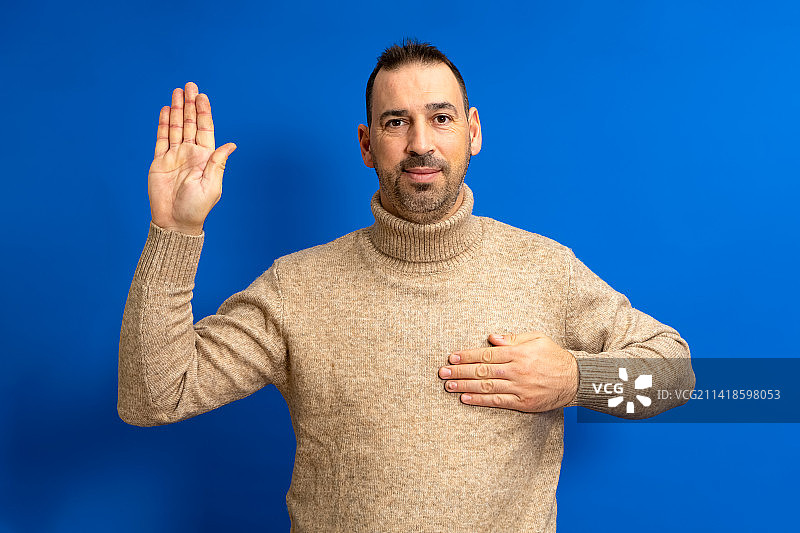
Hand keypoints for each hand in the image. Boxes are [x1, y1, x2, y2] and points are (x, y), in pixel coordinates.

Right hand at [148, 81, 236, 235]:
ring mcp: (175, 156)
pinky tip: (166, 110)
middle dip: (190, 104)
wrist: (174, 221)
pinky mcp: (160, 161)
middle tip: (190, 85)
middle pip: (190, 123)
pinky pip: (161, 138)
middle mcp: (191, 153)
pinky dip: (164, 124)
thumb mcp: (212, 185)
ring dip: (177, 109)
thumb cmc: (196, 207)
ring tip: (177, 91)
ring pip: (176, 127)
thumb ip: (218, 162)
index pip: (205, 129)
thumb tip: (231, 144)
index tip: (203, 96)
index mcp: (206, 158)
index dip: (204, 113)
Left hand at [438, 331, 577, 411]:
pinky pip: (498, 402)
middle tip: (442, 373)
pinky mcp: (523, 403)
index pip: (487, 354)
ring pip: (487, 387)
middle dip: (460, 372)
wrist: (575, 380)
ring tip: (449, 385)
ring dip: (465, 387)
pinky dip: (480, 400)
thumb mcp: (537, 339)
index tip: (451, 357)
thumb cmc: (553, 356)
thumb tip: (492, 337)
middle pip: (483, 371)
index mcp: (519, 353)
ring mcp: (520, 388)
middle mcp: (517, 371)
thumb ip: (513, 338)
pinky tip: (465, 399)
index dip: (467, 356)